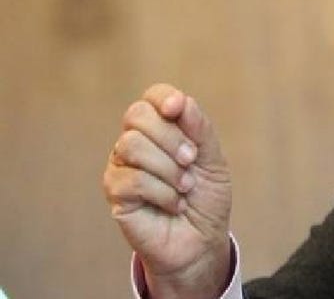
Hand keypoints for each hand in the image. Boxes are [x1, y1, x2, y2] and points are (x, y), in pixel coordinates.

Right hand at [102, 84, 232, 297]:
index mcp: (161, 130)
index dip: (163, 97)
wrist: (202, 239)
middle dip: (172, 137)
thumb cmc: (206, 198)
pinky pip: (132, 179)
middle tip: (190, 161)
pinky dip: (162, 192)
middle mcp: (136, 143)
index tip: (177, 109)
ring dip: (169, 168)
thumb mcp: (213, 160)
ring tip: (185, 187)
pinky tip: (173, 203)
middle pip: (137, 116)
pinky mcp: (116, 194)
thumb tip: (181, 102)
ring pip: (132, 145)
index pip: (151, 98)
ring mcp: (122, 167)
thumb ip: (199, 129)